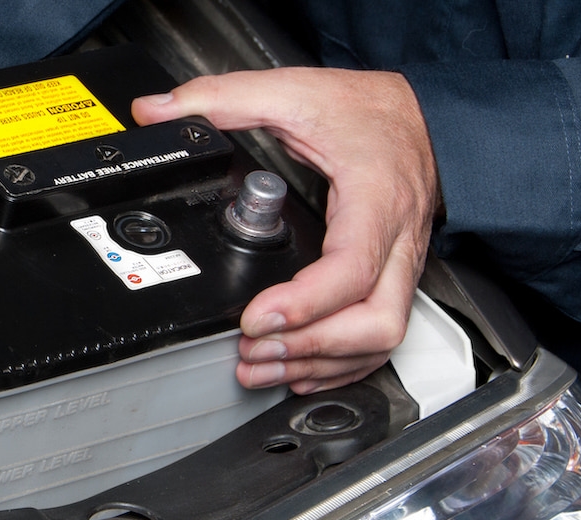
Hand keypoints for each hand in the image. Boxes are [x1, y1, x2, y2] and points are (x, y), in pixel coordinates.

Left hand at [132, 67, 438, 393]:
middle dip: (311, 348)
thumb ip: (222, 98)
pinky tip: (299, 368)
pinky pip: (381, 336)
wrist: (424, 113)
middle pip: (376, 321)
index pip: (352, 269)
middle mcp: (398, 240)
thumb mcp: (292, 91)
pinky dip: (340, 362)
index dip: (304, 304)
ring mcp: (402, 264)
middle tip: (252, 350)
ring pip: (382, 337)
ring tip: (261, 365)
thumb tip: (156, 112)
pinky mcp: (396, 277)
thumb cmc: (369, 109)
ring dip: (320, 363)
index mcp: (375, 199)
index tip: (254, 317)